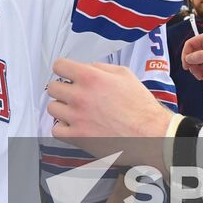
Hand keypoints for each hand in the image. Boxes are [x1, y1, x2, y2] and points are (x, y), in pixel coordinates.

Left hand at [46, 59, 168, 169]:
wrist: (151, 134)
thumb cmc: (141, 106)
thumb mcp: (125, 75)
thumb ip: (101, 68)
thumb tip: (86, 67)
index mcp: (91, 77)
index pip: (59, 66)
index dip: (63, 69)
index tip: (66, 75)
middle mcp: (80, 96)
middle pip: (52, 87)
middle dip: (63, 89)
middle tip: (73, 95)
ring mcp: (77, 118)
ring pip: (52, 108)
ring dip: (62, 109)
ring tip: (76, 111)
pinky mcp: (78, 137)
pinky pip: (56, 130)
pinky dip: (63, 129)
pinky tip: (74, 126)